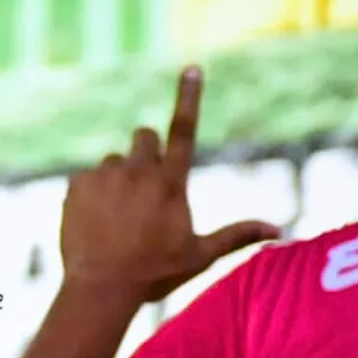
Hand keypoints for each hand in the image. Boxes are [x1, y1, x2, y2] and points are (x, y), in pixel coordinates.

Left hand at [60, 67, 280, 302]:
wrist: (101, 289)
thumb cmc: (153, 274)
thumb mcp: (199, 255)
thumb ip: (236, 236)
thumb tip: (280, 230)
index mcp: (171, 183)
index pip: (184, 130)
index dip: (188, 97)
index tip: (192, 68)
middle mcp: (138, 171)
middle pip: (143, 138)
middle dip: (145, 155)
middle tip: (142, 191)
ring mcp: (105, 176)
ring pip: (113, 162)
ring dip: (116, 179)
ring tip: (115, 218)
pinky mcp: (76, 184)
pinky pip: (85, 177)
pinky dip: (89, 194)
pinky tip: (93, 222)